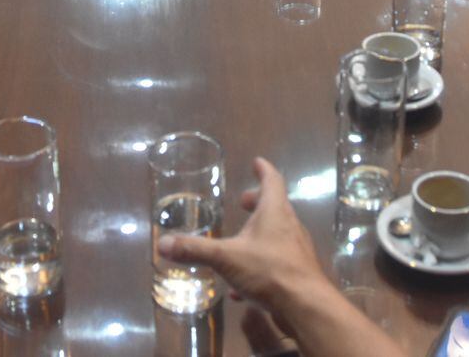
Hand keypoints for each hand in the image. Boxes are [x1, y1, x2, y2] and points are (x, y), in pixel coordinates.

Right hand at [158, 158, 334, 315]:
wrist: (305, 306)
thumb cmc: (269, 270)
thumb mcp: (226, 258)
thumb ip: (195, 250)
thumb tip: (163, 244)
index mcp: (275, 211)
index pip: (272, 181)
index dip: (263, 170)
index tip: (257, 162)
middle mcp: (290, 225)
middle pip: (275, 207)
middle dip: (258, 203)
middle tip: (243, 203)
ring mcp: (296, 249)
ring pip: (277, 234)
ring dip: (260, 234)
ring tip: (239, 242)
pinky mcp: (297, 272)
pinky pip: (276, 262)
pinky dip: (260, 264)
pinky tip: (242, 286)